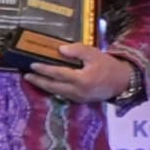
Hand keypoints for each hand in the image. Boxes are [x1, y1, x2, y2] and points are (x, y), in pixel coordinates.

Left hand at [20, 45, 141, 105]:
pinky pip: (63, 95)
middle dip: (38, 81)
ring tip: (34, 80)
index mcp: (82, 79)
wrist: (123, 82)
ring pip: (56, 92)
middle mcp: (78, 91)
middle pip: (53, 86)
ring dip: (43, 86)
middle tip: (26, 76)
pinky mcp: (80, 100)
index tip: (32, 65)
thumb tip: (60, 49)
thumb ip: (78, 50)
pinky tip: (48, 84)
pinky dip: (53, 89)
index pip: (58, 73)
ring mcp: (78, 98)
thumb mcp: (95, 54)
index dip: (44, 69)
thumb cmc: (109, 66)